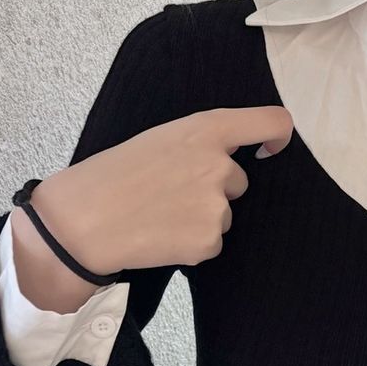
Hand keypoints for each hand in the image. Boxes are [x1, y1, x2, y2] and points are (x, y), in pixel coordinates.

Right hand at [32, 104, 294, 276]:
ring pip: (224, 214)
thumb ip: (201, 142)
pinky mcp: (209, 241)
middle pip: (238, 181)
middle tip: (170, 192)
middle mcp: (220, 166)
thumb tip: (229, 158)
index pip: (270, 122)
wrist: (87, 220)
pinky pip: (212, 243)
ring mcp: (217, 206)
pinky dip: (192, 244)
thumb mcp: (161, 138)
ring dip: (201, 218)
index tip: (273, 149)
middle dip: (214, 189)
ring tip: (160, 214)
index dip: (279, 136)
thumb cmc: (116, 174)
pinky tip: (162, 235)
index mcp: (207, 130)